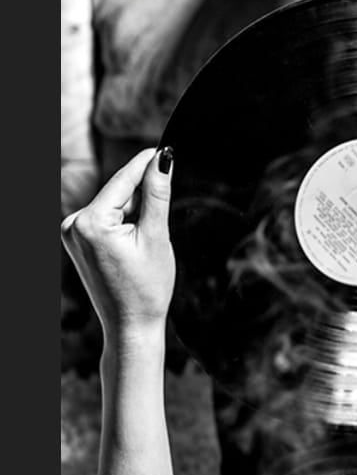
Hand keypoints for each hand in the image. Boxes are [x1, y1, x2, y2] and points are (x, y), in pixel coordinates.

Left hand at [60, 147, 174, 341]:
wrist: (131, 325)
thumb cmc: (146, 288)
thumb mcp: (156, 235)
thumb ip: (157, 193)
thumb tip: (163, 158)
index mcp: (90, 223)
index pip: (124, 179)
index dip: (148, 162)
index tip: (167, 148)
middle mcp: (73, 224)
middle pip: (118, 190)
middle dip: (143, 194)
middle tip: (162, 215)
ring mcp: (72, 233)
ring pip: (114, 203)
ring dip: (135, 210)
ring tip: (147, 241)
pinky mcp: (77, 239)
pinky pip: (106, 216)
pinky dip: (124, 221)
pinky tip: (135, 243)